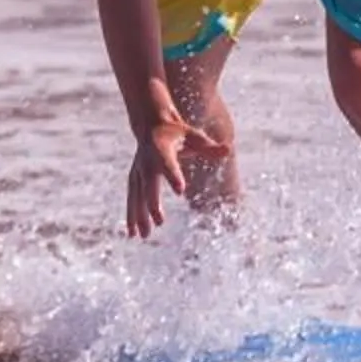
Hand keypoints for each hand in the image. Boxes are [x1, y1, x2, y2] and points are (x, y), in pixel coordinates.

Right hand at [125, 114, 230, 237]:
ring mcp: (138, 170)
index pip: (167, 163)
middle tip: (160, 222)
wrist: (150, 125)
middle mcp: (147, 160)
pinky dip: (132, 215)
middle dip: (153, 203)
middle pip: (149, 183)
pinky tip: (133, 233)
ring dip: (138, 215)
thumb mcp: (194, 136)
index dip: (173, 175)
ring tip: (143, 235)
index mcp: (162, 148)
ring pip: (137, 194)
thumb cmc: (177, 132)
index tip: (180, 190)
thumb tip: (228, 149)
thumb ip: (209, 146)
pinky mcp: (135, 178)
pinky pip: (132, 198)